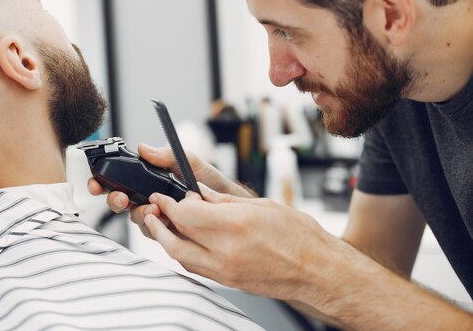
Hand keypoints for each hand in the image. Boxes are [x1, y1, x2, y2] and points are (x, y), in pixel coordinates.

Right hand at [87, 143, 252, 236]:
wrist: (239, 211)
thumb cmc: (216, 187)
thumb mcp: (193, 165)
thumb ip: (169, 156)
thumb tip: (144, 147)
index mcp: (154, 181)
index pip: (123, 180)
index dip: (106, 181)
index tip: (98, 181)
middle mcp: (153, 200)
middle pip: (123, 202)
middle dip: (115, 199)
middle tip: (122, 198)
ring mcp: (160, 218)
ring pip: (136, 219)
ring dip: (138, 214)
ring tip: (153, 208)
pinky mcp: (170, 235)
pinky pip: (154, 234)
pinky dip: (154, 227)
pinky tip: (163, 220)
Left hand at [142, 183, 341, 301]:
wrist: (319, 272)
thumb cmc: (300, 237)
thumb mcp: (263, 206)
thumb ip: (225, 199)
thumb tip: (201, 192)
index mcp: (235, 223)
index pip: (186, 212)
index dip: (171, 201)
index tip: (166, 195)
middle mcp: (226, 249)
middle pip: (178, 233)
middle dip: (161, 217)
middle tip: (155, 206)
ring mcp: (225, 269)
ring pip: (179, 254)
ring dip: (164, 238)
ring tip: (157, 224)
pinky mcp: (227, 281)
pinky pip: (194, 267)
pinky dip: (181, 253)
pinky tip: (180, 242)